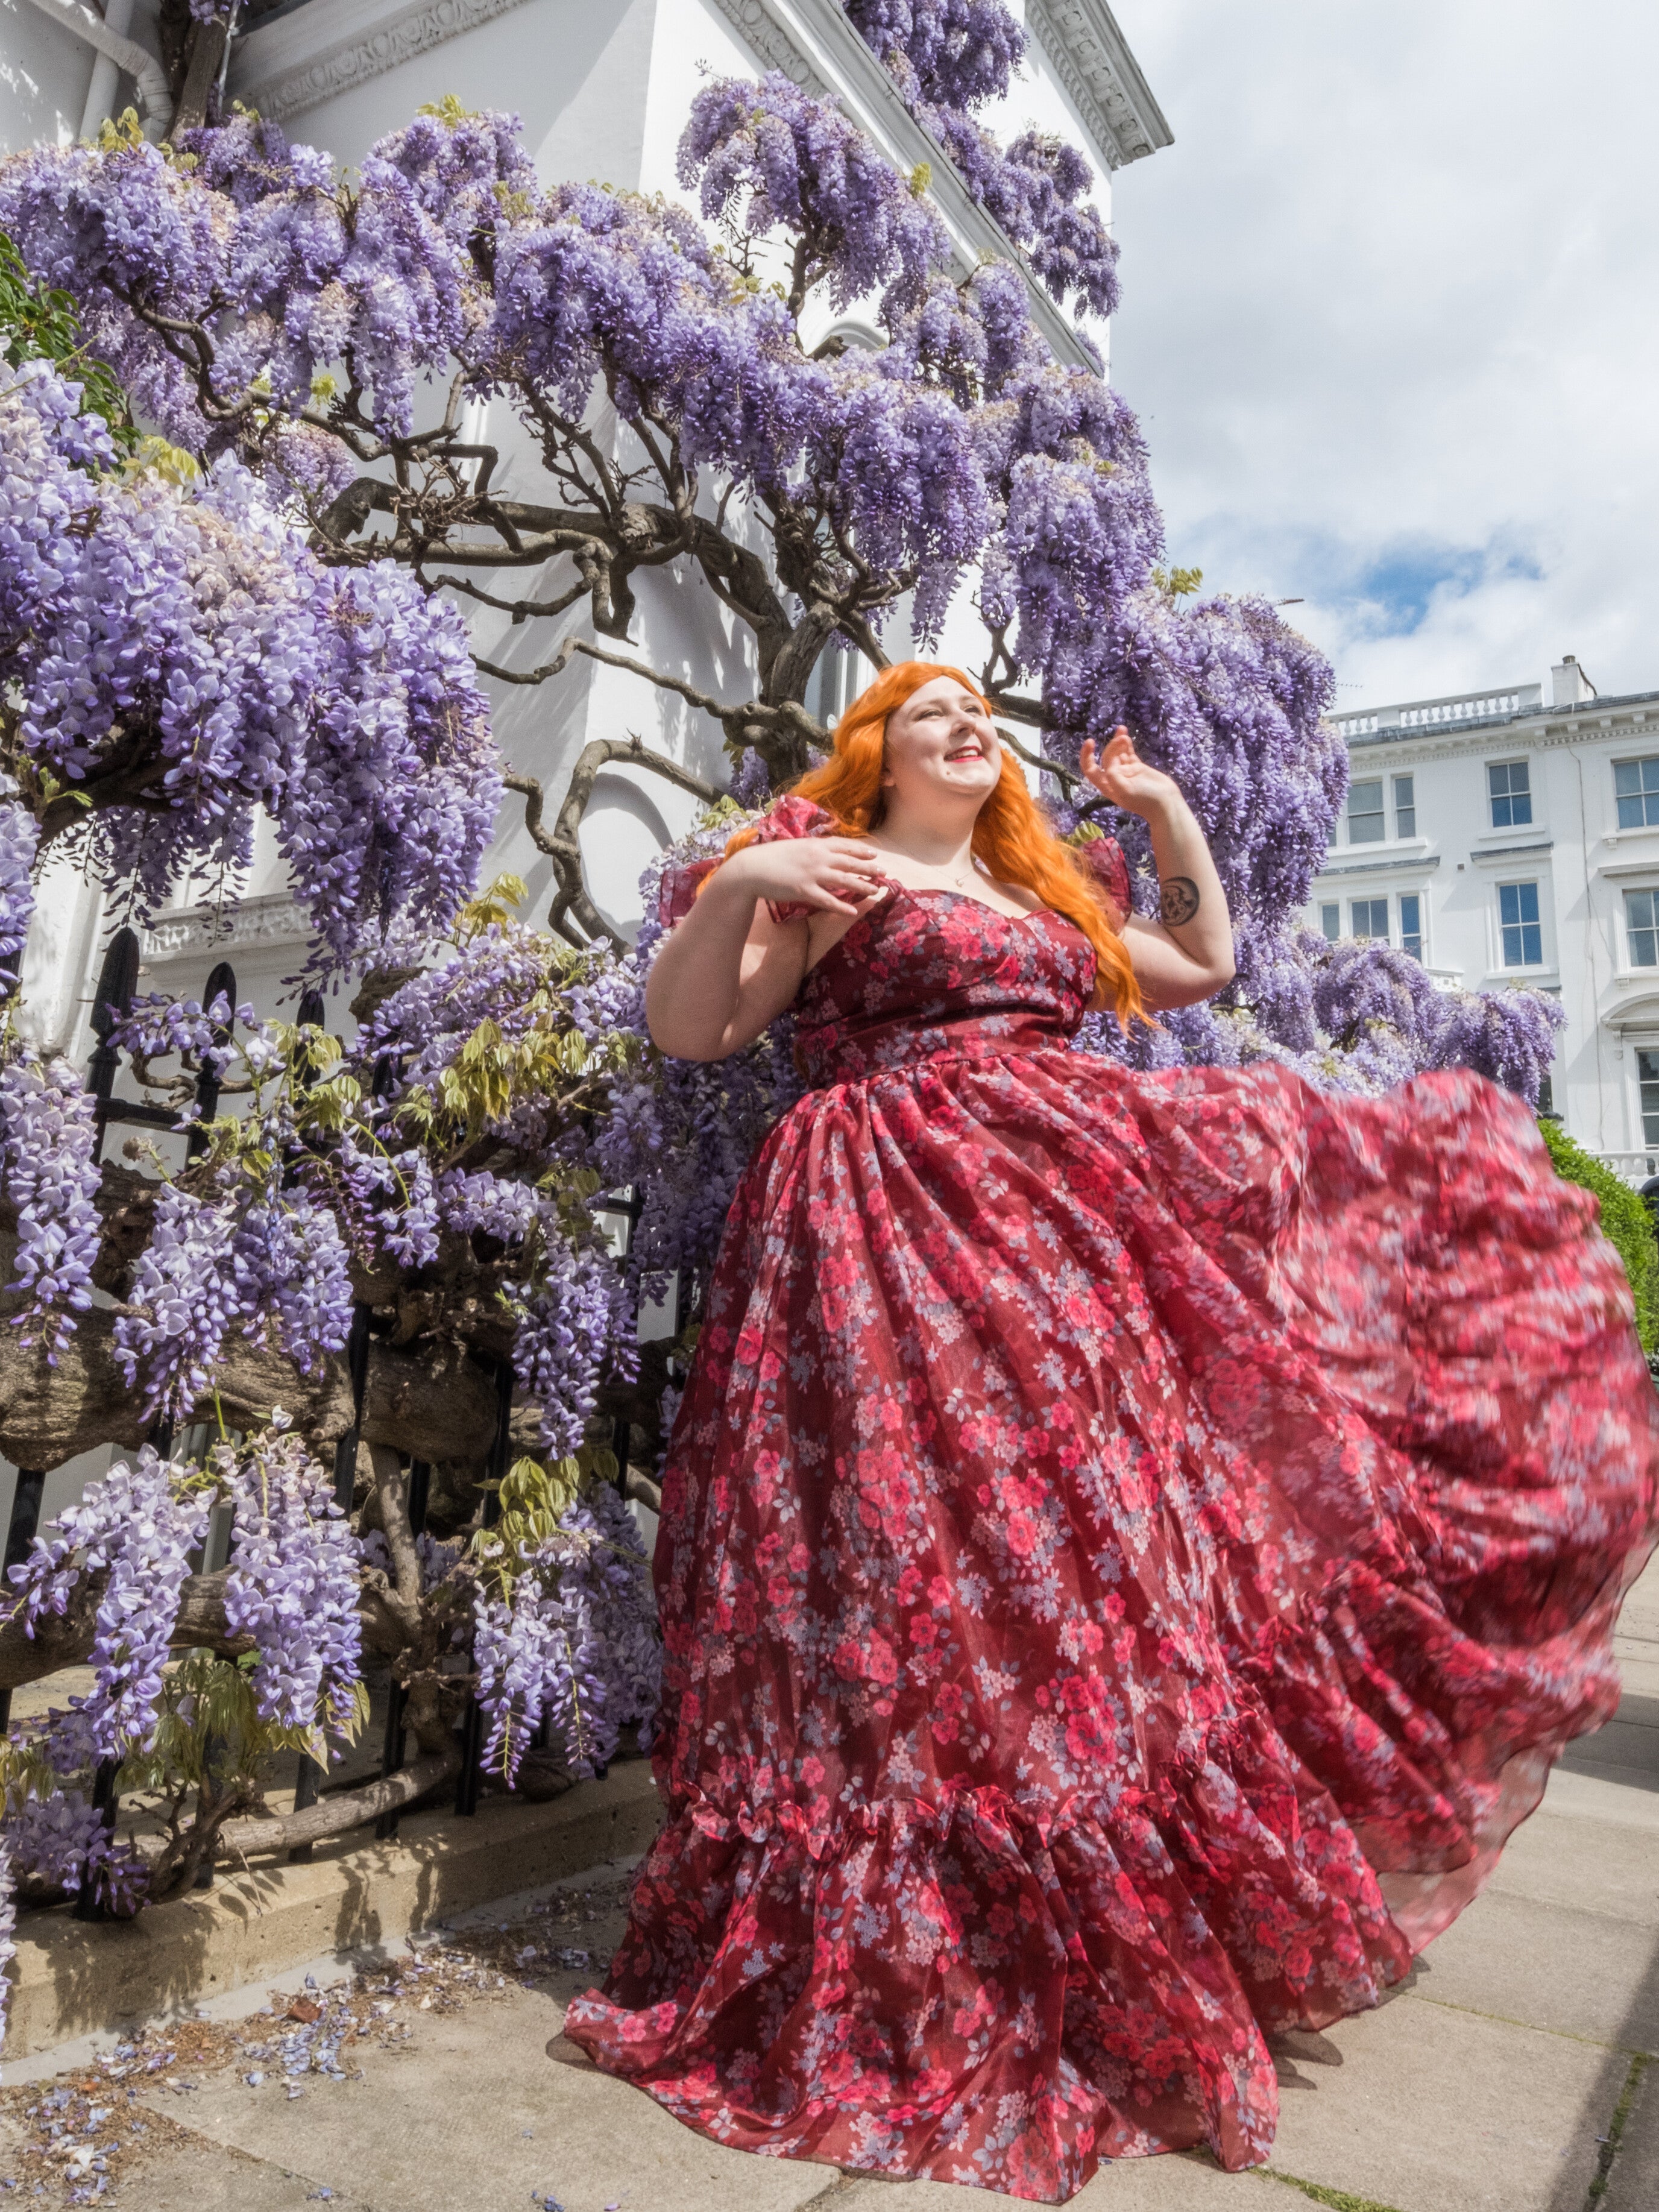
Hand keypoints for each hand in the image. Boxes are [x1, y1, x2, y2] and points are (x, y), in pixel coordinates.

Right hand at [717, 835, 890, 917]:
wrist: (751, 868)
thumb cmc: (769, 857)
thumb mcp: (794, 847)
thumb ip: (810, 849)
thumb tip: (822, 851)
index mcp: (814, 844)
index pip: (844, 845)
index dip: (861, 849)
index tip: (874, 853)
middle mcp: (817, 857)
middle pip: (849, 862)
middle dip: (869, 867)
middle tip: (884, 872)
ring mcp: (812, 874)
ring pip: (844, 880)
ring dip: (862, 885)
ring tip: (875, 890)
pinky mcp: (804, 891)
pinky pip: (827, 900)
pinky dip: (841, 906)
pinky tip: (853, 911)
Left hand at [1078, 728, 1182, 820]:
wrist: (1166, 803)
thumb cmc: (1144, 800)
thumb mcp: (1125, 790)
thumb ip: (1113, 776)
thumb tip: (1110, 762)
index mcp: (1107, 786)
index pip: (1091, 769)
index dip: (1087, 756)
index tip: (1090, 741)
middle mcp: (1114, 778)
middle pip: (1106, 758)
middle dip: (1111, 747)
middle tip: (1122, 739)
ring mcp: (1126, 772)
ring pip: (1117, 753)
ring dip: (1117, 741)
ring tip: (1122, 730)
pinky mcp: (1137, 767)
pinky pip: (1128, 753)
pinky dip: (1126, 744)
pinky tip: (1125, 734)